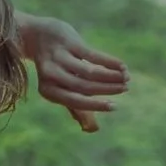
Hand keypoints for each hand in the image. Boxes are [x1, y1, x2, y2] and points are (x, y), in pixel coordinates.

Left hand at [17, 17, 128, 132]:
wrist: (39, 36)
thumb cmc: (56, 68)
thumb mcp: (63, 87)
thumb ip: (77, 108)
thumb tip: (93, 130)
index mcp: (48, 90)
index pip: (75, 102)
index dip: (96, 106)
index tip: (115, 106)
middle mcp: (50, 75)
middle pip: (84, 87)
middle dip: (108, 89)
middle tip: (125, 88)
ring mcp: (58, 57)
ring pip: (89, 72)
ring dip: (111, 76)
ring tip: (126, 77)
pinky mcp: (68, 41)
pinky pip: (93, 55)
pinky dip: (110, 62)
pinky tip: (122, 66)